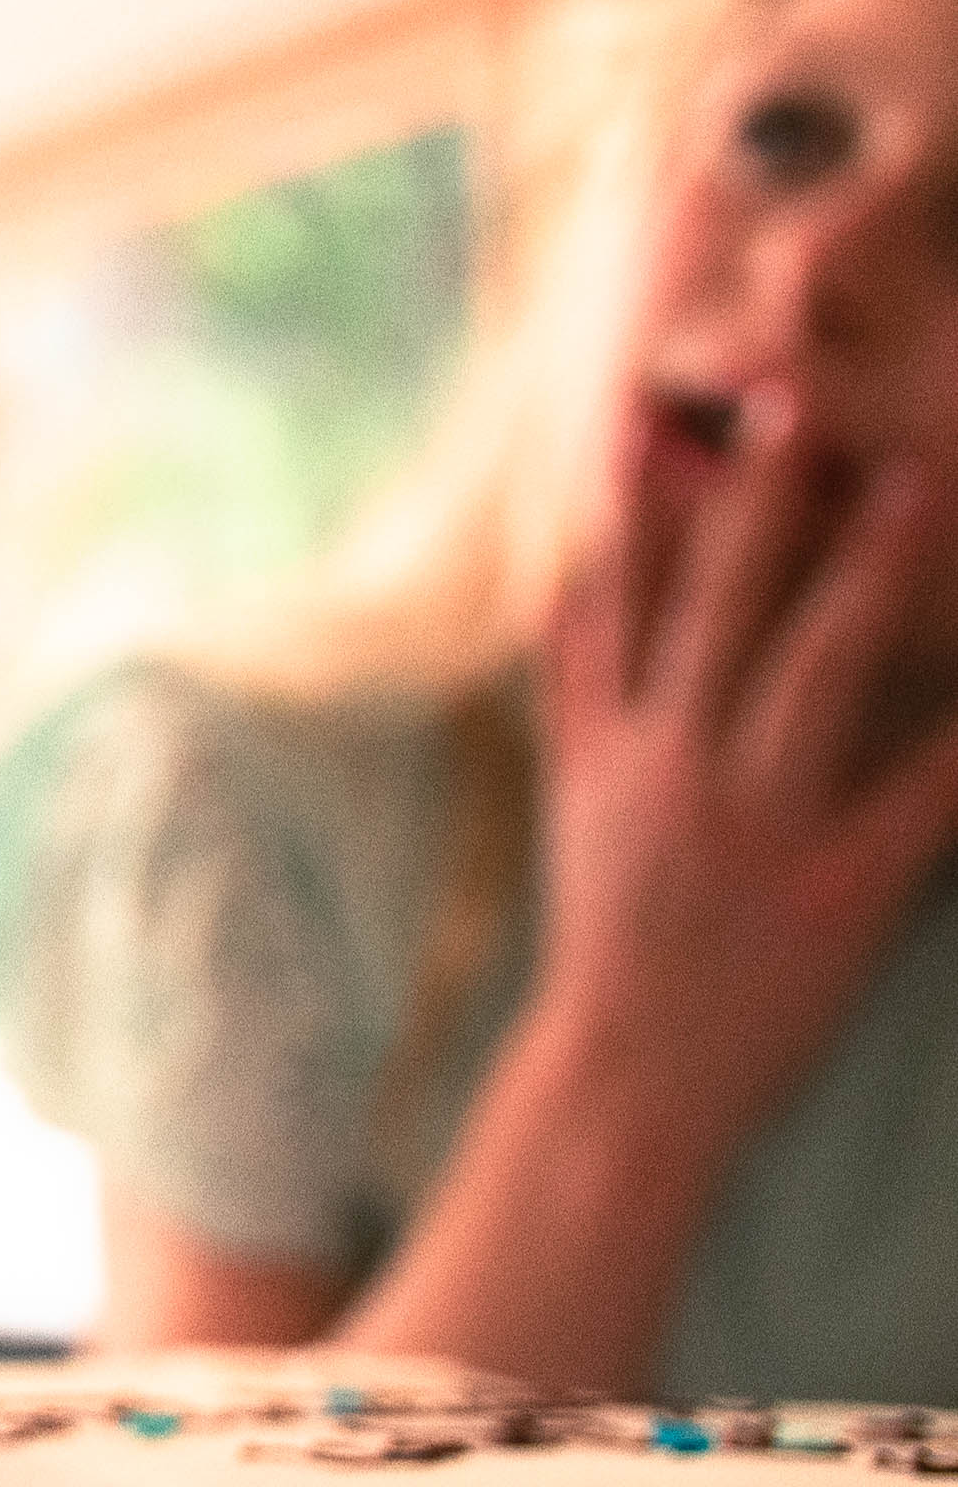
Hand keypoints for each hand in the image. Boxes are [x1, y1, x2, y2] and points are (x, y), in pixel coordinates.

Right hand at [530, 405, 957, 1161]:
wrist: (627, 1083)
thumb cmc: (613, 936)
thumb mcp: (570, 797)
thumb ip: (575, 679)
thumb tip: (569, 558)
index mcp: (612, 748)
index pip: (618, 603)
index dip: (642, 502)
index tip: (664, 409)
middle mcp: (675, 771)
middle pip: (719, 614)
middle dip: (763, 504)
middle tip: (800, 403)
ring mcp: (755, 828)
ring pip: (813, 676)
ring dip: (868, 576)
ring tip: (916, 488)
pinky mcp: (837, 891)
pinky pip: (918, 795)